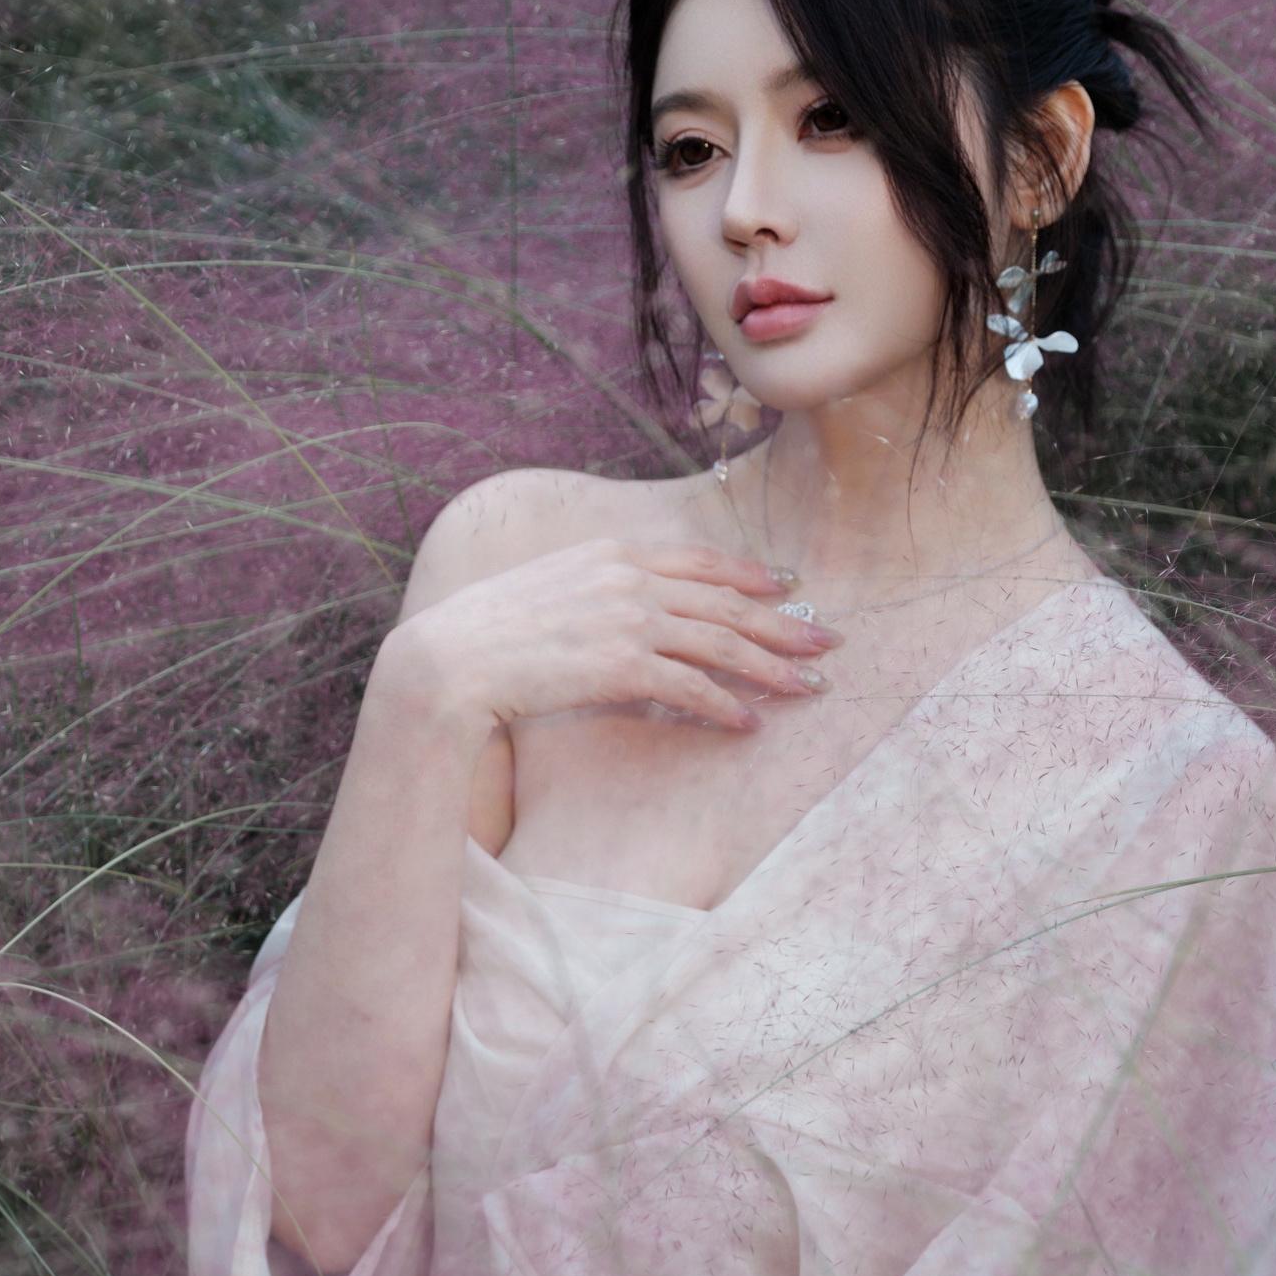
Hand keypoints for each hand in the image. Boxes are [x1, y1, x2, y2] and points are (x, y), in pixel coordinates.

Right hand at [374, 536, 837, 747]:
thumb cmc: (486, 634)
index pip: (700, 561)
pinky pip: (692, 687)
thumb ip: (592, 589)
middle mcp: (629, 579)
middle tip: (825, 642)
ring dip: (772, 667)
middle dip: (783, 624)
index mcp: (612, 553)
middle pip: (726, 602)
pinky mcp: (623, 666)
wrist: (449, 660)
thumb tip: (618, 612)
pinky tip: (749, 722)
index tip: (786, 588)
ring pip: (721, 644)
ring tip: (808, 688)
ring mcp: (628, 620)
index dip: (750, 576)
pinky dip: (726, 705)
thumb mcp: (546, 588)